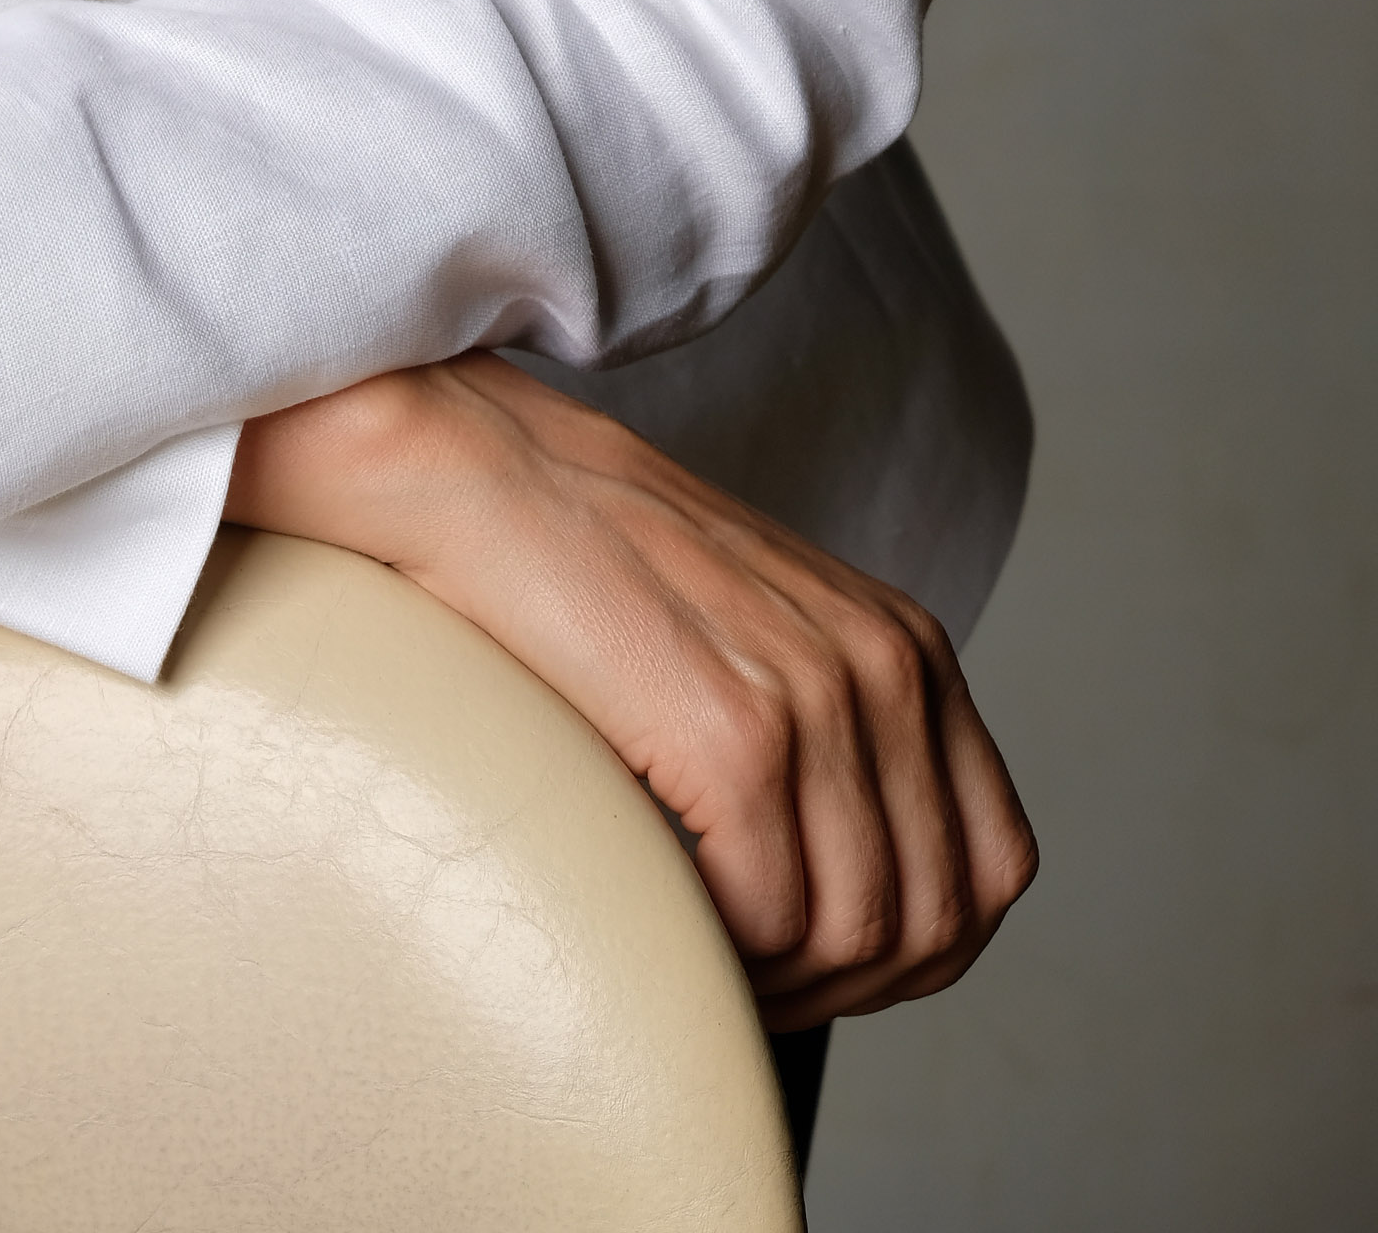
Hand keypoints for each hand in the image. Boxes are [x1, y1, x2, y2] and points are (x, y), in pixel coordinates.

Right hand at [229, 355, 1035, 1027]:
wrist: (470, 472)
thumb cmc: (578, 565)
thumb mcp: (752, 635)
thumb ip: (827, 734)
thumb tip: (850, 901)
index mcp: (906, 647)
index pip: (990, 869)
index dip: (910, 950)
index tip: (814, 962)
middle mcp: (887, 665)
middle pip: (935, 922)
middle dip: (842, 988)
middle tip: (743, 980)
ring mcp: (820, 697)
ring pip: (858, 937)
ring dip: (777, 981)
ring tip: (695, 956)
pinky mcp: (736, 732)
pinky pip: (772, 918)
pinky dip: (721, 952)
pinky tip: (658, 912)